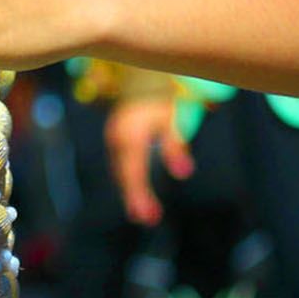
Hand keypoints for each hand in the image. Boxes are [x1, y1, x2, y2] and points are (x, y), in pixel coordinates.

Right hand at [105, 98, 194, 225]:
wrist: (141, 78)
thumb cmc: (162, 97)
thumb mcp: (173, 117)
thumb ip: (176, 145)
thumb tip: (184, 174)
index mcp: (130, 135)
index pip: (133, 172)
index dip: (139, 195)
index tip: (148, 215)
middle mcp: (117, 140)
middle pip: (124, 175)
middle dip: (135, 198)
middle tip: (148, 219)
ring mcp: (115, 140)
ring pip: (121, 172)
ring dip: (132, 193)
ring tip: (145, 215)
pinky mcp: (117, 142)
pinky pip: (122, 166)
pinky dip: (129, 182)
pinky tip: (138, 198)